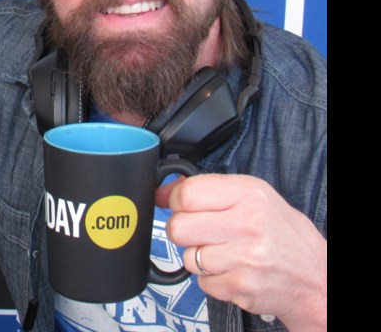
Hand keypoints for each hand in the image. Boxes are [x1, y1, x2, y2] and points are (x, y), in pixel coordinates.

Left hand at [164, 174, 326, 331]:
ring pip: (188, 257)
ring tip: (226, 253)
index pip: (187, 194)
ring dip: (200, 258)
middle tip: (204, 233)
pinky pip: (201, 282)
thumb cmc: (280, 234)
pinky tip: (233, 270)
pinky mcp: (241, 286)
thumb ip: (207, 190)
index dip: (177, 202)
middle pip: (179, 227)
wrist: (314, 277)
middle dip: (185, 232)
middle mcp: (248, 224)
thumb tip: (162, 192)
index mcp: (249, 194)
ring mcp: (245, 258)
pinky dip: (212, 279)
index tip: (182, 207)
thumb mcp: (252, 197)